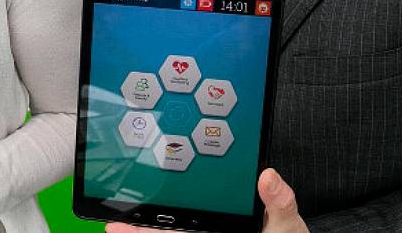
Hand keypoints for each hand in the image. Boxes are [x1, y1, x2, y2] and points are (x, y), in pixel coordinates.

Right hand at [105, 169, 307, 232]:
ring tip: (115, 228)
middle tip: (113, 218)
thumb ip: (279, 202)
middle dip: (139, 221)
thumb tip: (269, 175)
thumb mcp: (287, 224)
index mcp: (222, 217)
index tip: (139, 195)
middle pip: (169, 225)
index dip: (163, 203)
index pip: (189, 207)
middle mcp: (208, 229)